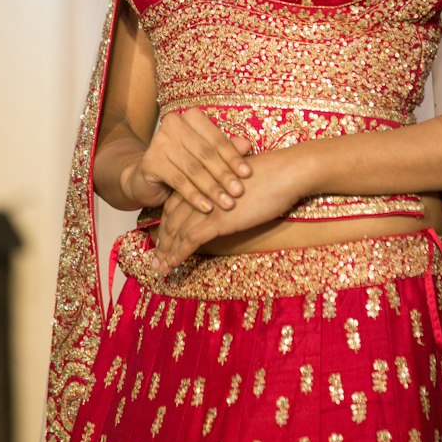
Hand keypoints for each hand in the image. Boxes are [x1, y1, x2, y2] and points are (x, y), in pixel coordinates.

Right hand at [122, 109, 252, 213]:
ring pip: (193, 169)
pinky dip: (195, 196)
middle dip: (225, 174)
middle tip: (239, 192)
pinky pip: (178, 181)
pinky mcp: (150, 161)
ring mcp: (159, 141)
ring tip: (227, 203)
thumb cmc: (181, 165)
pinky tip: (207, 208)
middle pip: (206, 153)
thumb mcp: (205, 157)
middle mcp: (173, 124)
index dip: (233, 157)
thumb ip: (225, 150)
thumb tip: (247, 145)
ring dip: (212, 188)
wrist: (145, 178)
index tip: (248, 174)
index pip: (216, 138)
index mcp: (190, 117)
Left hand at [151, 146, 311, 274]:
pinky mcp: (217, 220)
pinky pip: (189, 240)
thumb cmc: (271, 174)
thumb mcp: (240, 178)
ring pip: (177, 232)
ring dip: (165, 252)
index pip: (175, 204)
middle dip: (162, 240)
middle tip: (156, 257)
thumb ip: (226, 189)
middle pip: (171, 219)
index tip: (162, 237)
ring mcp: (207, 206)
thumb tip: (227, 202)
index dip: (166, 222)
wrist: (285, 173)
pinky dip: (177, 254)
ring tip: (159, 268)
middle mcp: (200, 192)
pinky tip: (172, 265)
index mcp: (204, 181)